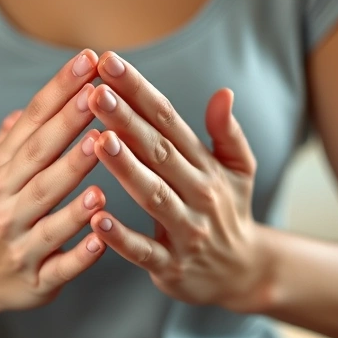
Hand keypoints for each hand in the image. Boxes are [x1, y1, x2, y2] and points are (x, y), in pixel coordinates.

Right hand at [0, 50, 106, 316]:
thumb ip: (10, 144)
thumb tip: (22, 111)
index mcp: (2, 173)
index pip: (30, 125)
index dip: (57, 92)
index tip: (86, 61)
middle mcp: (6, 203)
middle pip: (39, 161)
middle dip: (67, 127)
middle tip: (96, 96)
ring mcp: (20, 243)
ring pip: (49, 212)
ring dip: (73, 184)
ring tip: (100, 154)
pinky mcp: (36, 279)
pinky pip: (60, 267)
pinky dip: (79, 254)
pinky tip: (101, 238)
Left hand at [87, 52, 270, 312]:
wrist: (241, 272)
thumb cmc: (230, 211)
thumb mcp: (240, 170)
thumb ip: (228, 133)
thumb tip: (223, 92)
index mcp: (205, 165)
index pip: (168, 121)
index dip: (139, 92)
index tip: (109, 65)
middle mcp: (197, 193)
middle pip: (158, 152)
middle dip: (127, 121)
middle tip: (97, 93)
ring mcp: (185, 230)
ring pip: (153, 196)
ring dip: (126, 169)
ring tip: (99, 141)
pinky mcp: (170, 265)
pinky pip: (143, 251)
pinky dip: (121, 238)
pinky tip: (96, 218)